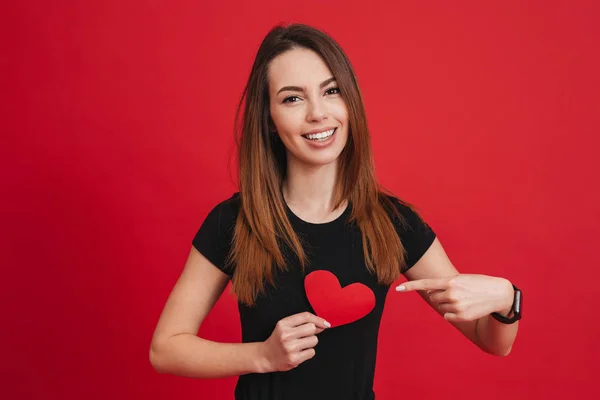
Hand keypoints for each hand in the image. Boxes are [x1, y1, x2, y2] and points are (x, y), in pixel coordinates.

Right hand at [260, 312, 330, 371]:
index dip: (318, 319)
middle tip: (304, 336)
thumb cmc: (278, 340)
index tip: (326, 323)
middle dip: (312, 332)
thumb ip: (302, 323)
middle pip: (312, 328)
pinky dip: (308, 352)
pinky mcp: (294, 359)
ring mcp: (290, 348)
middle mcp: (286, 335)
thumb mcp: (285, 326)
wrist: (266, 356)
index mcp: (283, 324)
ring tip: (300, 345)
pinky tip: (299, 352)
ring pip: (314, 340)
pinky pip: (312, 352)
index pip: (305, 316)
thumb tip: (323, 324)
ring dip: (310, 343)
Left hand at [395, 274, 513, 321]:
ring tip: (463, 300)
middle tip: (455, 293)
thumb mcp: (461, 279)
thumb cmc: (478, 284)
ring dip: (447, 305)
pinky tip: (464, 308)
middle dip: (440, 296)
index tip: (398, 289)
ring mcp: (456, 305)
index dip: (410, 287)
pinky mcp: (462, 316)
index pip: (426, 284)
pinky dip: (452, 314)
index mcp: (450, 281)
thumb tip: (430, 295)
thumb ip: (444, 285)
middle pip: (433, 298)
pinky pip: (447, 316)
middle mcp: (451, 293)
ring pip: (440, 307)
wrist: (498, 293)